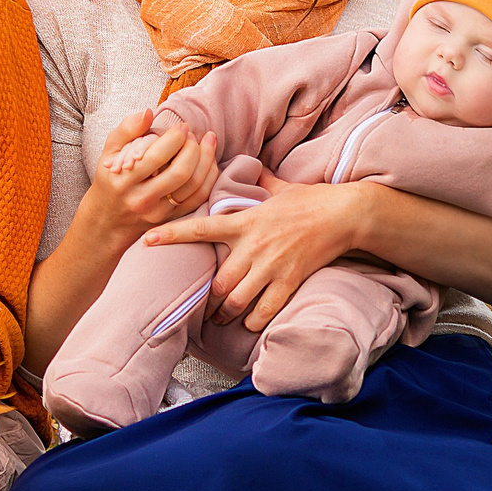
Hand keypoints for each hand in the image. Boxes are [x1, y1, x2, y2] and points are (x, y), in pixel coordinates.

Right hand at [86, 108, 218, 240]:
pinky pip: (198, 198)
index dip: (175, 138)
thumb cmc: (110, 179)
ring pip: (193, 186)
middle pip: (179, 173)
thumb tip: (148, 112)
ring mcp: (159, 212)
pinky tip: (208, 160)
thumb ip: (126, 129)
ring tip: (207, 141)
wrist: (108, 220)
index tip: (181, 126)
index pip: (157, 157)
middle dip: (193, 148)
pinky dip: (209, 177)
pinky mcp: (172, 219)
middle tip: (192, 135)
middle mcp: (142, 199)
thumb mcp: (109, 152)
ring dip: (206, 160)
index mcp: (124, 180)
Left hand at [144, 172, 366, 331]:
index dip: (172, 234)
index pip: (200, 228)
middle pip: (218, 282)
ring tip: (221, 319)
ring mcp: (271, 266)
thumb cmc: (310, 200)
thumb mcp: (279, 187)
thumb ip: (259, 181)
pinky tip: (249, 323)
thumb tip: (250, 167)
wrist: (344, 214)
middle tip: (202, 308)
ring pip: (236, 300)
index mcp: (245, 221)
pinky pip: (263, 310)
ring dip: (225, 314)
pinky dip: (252, 320)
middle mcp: (253, 246)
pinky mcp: (289, 281)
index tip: (147, 240)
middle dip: (207, 300)